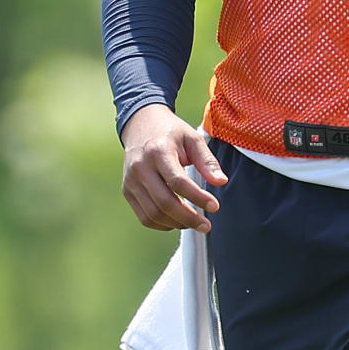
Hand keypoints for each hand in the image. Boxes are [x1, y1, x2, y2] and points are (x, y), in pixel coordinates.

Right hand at [119, 103, 227, 233]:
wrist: (140, 124)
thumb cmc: (170, 132)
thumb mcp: (192, 138)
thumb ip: (207, 161)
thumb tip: (221, 181)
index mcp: (158, 151)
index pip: (178, 182)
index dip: (198, 197)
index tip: (214, 206)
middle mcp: (140, 167)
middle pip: (164, 202)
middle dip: (188, 218)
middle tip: (206, 225)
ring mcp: (131, 181)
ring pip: (153, 214)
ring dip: (176, 223)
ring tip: (193, 222)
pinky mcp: (127, 191)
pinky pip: (144, 216)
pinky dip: (162, 224)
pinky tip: (177, 220)